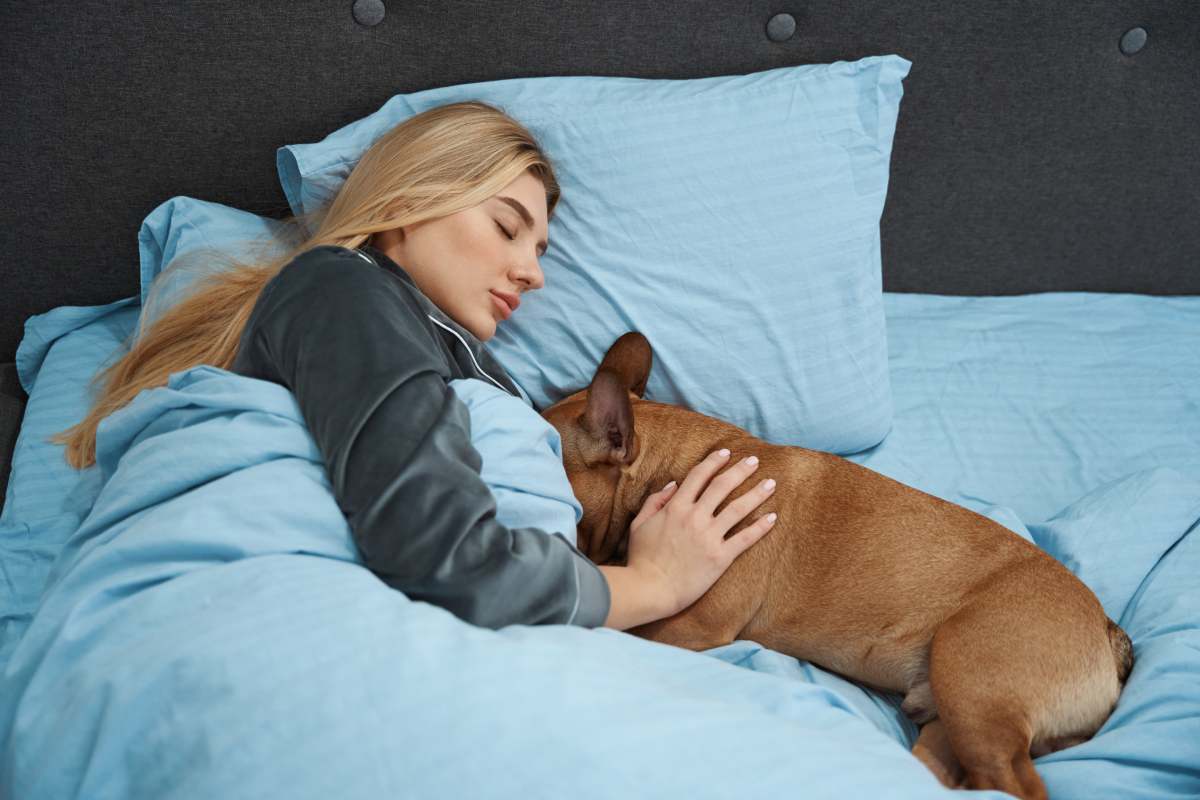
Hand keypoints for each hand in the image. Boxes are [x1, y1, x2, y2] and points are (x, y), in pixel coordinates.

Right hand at [626, 448, 777, 617]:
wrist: (650, 589)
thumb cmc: (641, 559)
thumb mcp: (640, 524)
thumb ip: (656, 501)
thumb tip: (673, 484)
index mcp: (675, 507)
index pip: (698, 476)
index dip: (713, 461)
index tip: (725, 452)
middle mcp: (695, 517)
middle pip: (722, 486)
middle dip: (740, 470)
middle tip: (754, 460)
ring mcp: (709, 536)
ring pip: (738, 508)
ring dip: (757, 493)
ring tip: (771, 483)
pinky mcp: (720, 557)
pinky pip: (745, 538)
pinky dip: (761, 527)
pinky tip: (772, 517)